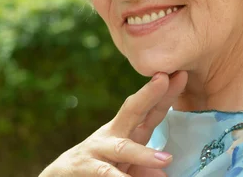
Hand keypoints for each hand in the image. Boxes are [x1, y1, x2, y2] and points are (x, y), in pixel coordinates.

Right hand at [39, 71, 187, 176]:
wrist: (61, 176)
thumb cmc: (100, 167)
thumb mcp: (126, 164)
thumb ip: (145, 166)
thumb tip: (163, 173)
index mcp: (126, 131)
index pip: (148, 110)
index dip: (165, 94)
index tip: (181, 74)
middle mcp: (112, 135)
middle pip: (132, 111)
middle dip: (148, 94)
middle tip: (165, 79)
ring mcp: (98, 149)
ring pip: (122, 149)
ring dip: (143, 154)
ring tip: (166, 159)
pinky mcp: (85, 167)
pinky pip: (104, 173)